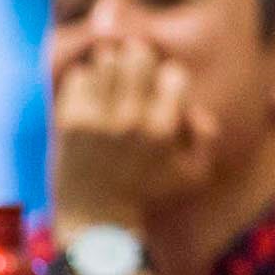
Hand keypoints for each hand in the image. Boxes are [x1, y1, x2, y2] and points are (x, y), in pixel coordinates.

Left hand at [49, 41, 217, 235]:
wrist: (96, 218)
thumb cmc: (149, 193)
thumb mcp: (193, 174)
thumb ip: (205, 137)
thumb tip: (194, 108)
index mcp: (164, 130)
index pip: (173, 74)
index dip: (168, 80)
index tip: (160, 94)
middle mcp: (131, 121)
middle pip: (138, 55)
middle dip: (139, 59)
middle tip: (134, 72)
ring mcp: (97, 120)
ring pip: (106, 60)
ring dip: (110, 66)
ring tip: (111, 83)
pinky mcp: (68, 121)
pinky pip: (78, 76)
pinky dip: (85, 81)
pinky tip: (90, 97)